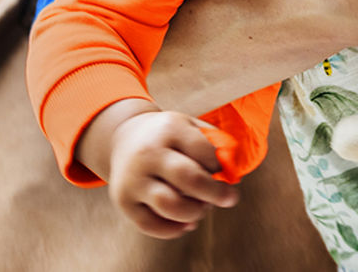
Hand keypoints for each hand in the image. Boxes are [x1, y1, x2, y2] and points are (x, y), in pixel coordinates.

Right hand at [107, 110, 238, 238]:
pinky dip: (174, 229)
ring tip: (202, 207)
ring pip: (170, 206)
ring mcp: (133, 179)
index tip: (224, 171)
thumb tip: (234, 173)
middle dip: (216, 193)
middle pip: (188, 179)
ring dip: (195, 212)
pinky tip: (187, 222)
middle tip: (230, 198)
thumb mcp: (191, 126)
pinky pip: (151, 225)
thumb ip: (216, 144)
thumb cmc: (169, 136)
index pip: (204, 152)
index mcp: (169, 129)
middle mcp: (148, 154)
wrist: (125, 138)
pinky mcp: (123, 201)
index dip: (221, 166)